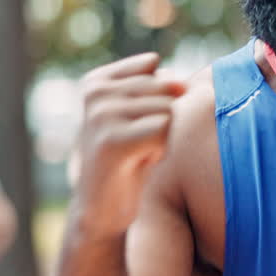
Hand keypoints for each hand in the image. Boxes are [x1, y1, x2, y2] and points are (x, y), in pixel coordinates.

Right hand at [71, 53, 186, 238]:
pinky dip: (160, 149)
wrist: (102, 209)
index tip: (136, 124)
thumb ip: (162, 86)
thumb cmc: (130, 158)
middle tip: (139, 142)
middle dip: (163, 117)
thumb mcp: (144, 113)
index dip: (159, 98)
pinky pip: (162, 129)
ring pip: (167, 108)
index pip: (155, 66)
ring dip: (162, 136)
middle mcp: (96, 92)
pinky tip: (138, 162)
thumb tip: (179, 82)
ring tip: (137, 153)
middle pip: (165, 86)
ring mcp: (101, 115)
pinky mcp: (111, 141)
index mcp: (98, 81)